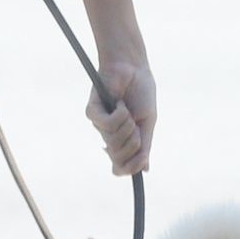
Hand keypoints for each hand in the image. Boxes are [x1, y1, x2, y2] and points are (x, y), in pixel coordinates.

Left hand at [86, 60, 155, 176]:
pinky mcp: (92, 112)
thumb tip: (144, 171)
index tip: (142, 158)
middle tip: (135, 124)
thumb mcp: (147, 123)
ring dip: (127, 125)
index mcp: (122, 141)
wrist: (133, 68)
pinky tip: (119, 102)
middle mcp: (109, 136)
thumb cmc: (141, 93)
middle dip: (133, 143)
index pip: (120, 167)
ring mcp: (99, 125)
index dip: (131, 167)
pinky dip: (119, 114)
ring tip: (127, 109)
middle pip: (118, 158)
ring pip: (113, 141)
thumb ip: (145, 146)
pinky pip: (107, 124)